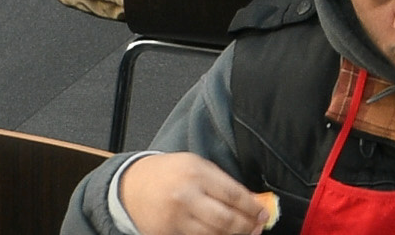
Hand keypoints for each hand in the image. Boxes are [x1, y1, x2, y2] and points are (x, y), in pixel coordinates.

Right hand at [115, 156, 267, 234]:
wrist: (131, 185)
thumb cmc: (170, 173)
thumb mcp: (198, 166)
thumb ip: (223, 183)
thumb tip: (250, 201)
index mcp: (197, 175)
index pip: (234, 195)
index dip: (253, 208)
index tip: (263, 213)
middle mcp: (185, 198)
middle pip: (225, 220)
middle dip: (246, 227)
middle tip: (256, 228)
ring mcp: (174, 219)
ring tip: (243, 233)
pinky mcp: (164, 233)